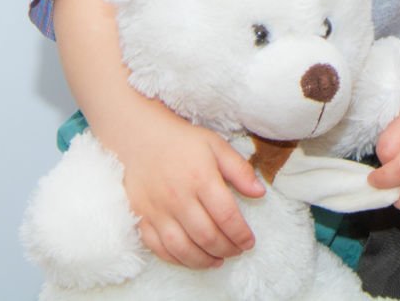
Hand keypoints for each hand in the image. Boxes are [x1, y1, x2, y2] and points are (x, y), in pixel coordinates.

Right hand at [111, 110, 266, 268]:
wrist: (139, 138)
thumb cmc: (182, 142)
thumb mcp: (216, 146)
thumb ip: (240, 170)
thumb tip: (260, 193)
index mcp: (201, 178)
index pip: (226, 216)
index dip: (241, 234)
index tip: (249, 242)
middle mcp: (178, 198)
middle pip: (207, 236)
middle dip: (227, 249)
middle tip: (236, 251)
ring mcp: (157, 211)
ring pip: (183, 248)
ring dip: (204, 260)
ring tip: (218, 260)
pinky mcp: (141, 218)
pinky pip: (158, 248)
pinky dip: (177, 259)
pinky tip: (191, 258)